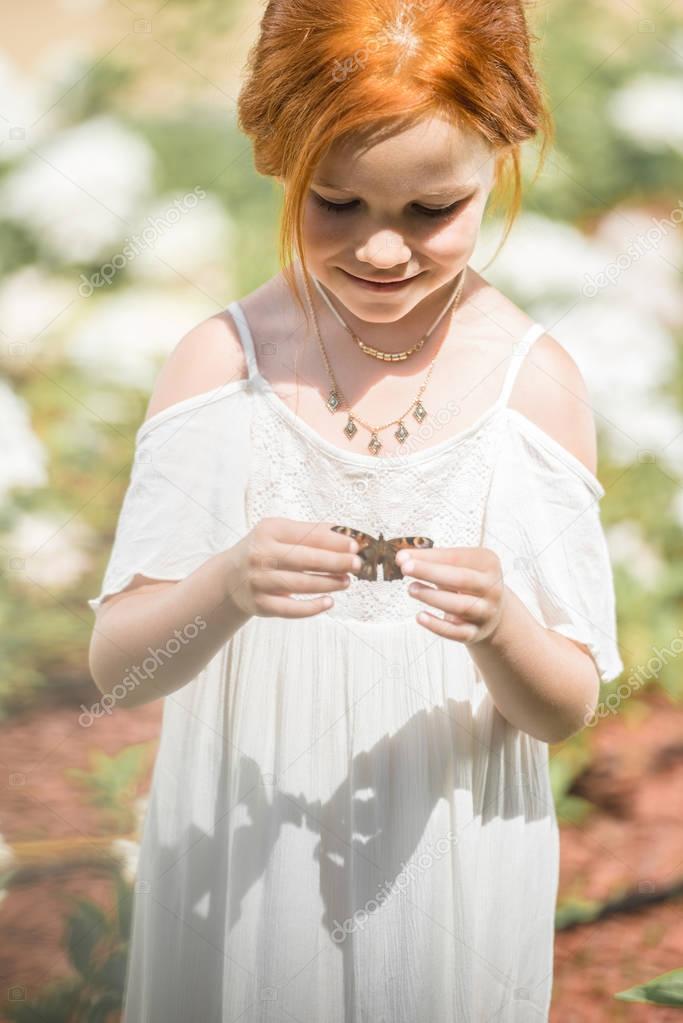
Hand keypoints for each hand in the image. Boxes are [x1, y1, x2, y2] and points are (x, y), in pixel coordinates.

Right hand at [226, 517, 360, 618]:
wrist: (230, 577)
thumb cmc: (264, 551)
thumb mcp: (280, 533)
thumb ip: (310, 532)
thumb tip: (346, 534)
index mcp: (269, 531)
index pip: (307, 535)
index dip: (334, 541)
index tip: (355, 545)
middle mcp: (261, 555)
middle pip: (306, 560)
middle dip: (336, 562)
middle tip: (356, 564)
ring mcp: (259, 581)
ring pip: (301, 585)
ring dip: (328, 584)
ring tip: (346, 581)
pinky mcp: (260, 604)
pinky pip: (291, 609)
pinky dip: (312, 607)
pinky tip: (329, 602)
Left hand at [395, 545, 505, 643]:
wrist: (490, 612)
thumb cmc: (465, 582)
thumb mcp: (456, 566)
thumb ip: (430, 560)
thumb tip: (401, 557)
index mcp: (488, 564)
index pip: (457, 558)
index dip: (429, 557)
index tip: (402, 557)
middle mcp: (492, 588)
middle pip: (461, 579)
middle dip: (431, 572)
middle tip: (405, 568)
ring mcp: (486, 612)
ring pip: (460, 606)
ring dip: (432, 597)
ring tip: (411, 589)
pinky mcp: (475, 633)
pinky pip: (456, 632)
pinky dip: (437, 625)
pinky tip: (420, 616)